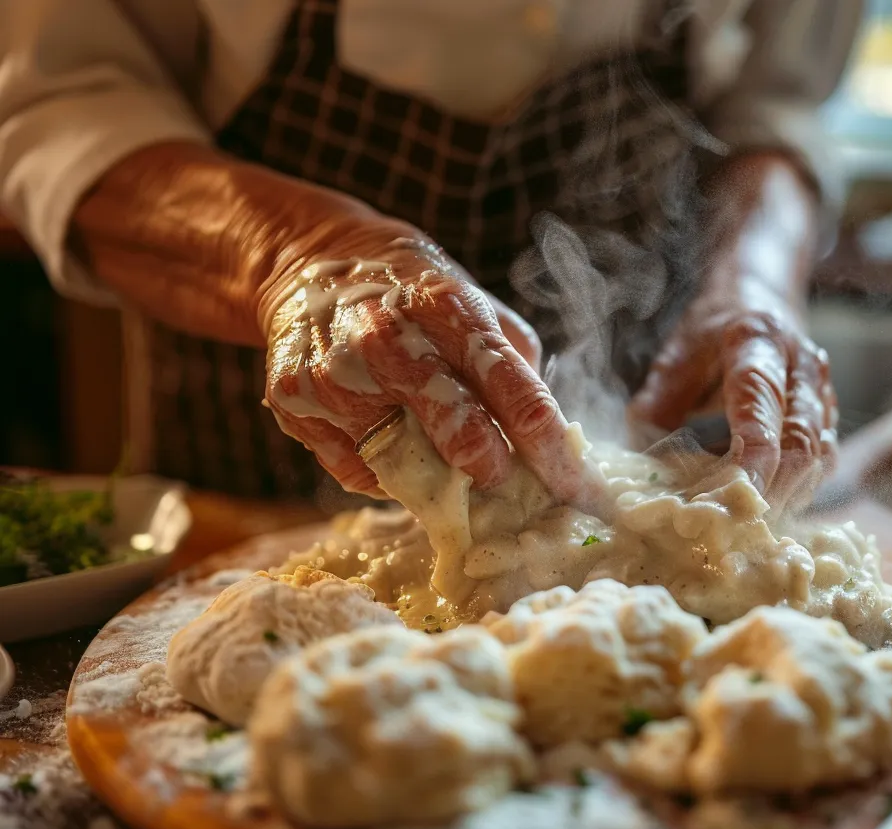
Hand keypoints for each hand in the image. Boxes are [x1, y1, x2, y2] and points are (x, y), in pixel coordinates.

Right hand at [258, 232, 593, 502]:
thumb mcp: (470, 302)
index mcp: (446, 308)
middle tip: (501, 474)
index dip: (551, 449)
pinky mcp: (298, 406)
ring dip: (438, 477)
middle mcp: (388, 340)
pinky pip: (361, 472)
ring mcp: (338, 377)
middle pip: (462, 433)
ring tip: (445, 464)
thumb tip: (551, 439)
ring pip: (407, 465)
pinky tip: (388, 439)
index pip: (516, 391)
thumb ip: (513, 363)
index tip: (578, 487)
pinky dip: (385, 471)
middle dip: (494, 468)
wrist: (305, 261)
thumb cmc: (409, 292)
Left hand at [631, 273, 836, 504]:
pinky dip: (799, 488)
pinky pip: (823, 459)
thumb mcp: (676, 354)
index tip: (737, 496)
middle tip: (740, 526)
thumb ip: (658, 401)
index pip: (761, 401)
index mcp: (757, 340)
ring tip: (752, 526)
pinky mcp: (829, 413)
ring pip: (818, 454)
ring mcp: (822, 389)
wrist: (761, 299)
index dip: (754, 453)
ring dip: (789, 495)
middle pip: (800, 437)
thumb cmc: (713, 332)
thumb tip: (639, 458)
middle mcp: (800, 364)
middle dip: (774, 488)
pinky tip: (770, 508)